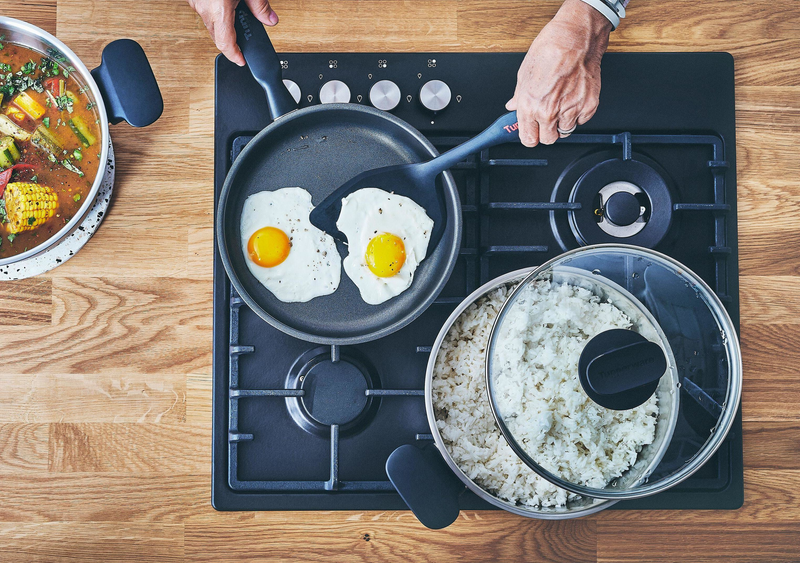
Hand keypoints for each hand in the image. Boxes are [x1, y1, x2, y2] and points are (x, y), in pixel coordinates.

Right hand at [188, 0, 278, 65]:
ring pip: (210, 24)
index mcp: (219, 9)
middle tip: (242, 45)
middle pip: (218, 36)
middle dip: (231, 42)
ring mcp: (195, 2)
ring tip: (235, 21)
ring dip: (223, 27)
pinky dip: (215, 14)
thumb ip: (260, 6)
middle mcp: (204, 8)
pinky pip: (204, 11)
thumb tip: (270, 20)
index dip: (234, 56)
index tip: (241, 61)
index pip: (225, 43)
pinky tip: (223, 6)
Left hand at [507, 0, 611, 146]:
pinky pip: (582, 120)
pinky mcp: (588, 106)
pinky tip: (573, 98)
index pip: (528, 139)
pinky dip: (578, 113)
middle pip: (548, 139)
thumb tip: (513, 106)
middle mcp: (549, 112)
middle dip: (546, 132)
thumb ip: (520, 96)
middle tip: (547, 119)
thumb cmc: (550, 49)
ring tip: (561, 104)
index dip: (530, 136)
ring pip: (566, 131)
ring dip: (563, 122)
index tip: (532, 132)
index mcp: (530, 106)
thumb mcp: (525, 73)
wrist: (575, 37)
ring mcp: (570, 110)